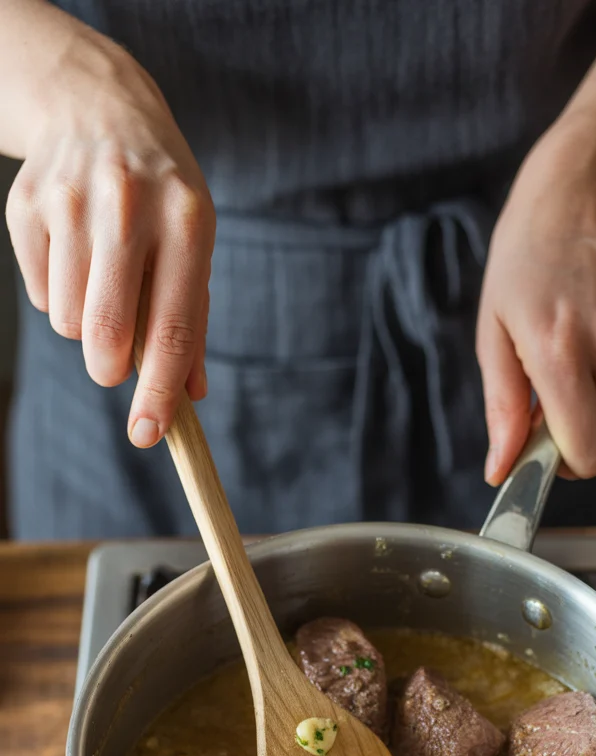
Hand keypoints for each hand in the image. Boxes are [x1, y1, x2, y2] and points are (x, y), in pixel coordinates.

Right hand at [5, 25, 214, 445]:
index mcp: (186, 220)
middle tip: (115, 364)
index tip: (149, 434)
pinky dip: (59, 296)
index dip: (159, 391)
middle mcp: (128, 205)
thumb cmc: (161, 196)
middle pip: (107, 333)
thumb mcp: (194, 244)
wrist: (99, 107)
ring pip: (69, 321)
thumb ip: (192, 322)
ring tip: (102, 284)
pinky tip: (74, 256)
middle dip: (110, 370)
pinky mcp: (27, 204)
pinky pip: (41, 295)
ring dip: (86, 326)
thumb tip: (188, 396)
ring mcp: (71, 201)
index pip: (172, 327)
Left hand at [476, 126, 595, 484]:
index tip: (547, 450)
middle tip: (559, 416)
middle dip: (587, 446)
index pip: (586, 453)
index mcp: (561, 350)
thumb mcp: (493, 335)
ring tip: (575, 353)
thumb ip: (502, 410)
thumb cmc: (526, 262)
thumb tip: (503, 469)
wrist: (577, 195)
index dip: (566, 465)